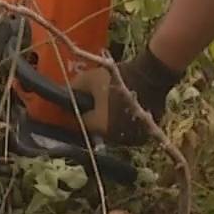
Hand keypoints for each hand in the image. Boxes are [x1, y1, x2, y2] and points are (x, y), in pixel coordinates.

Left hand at [68, 48, 182, 146]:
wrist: (151, 75)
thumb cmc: (118, 78)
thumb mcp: (91, 79)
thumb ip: (74, 89)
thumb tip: (63, 95)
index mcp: (99, 127)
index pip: (82, 123)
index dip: (80, 111)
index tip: (82, 102)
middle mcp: (114, 138)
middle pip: (98, 129)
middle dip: (97, 117)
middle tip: (99, 102)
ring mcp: (132, 138)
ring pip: (115, 132)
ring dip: (112, 122)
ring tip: (114, 104)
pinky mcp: (145, 134)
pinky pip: (130, 131)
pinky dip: (127, 123)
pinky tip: (127, 108)